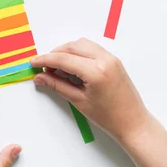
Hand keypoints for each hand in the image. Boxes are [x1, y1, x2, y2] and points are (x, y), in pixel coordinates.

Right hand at [30, 38, 149, 141]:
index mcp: (96, 71)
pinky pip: (91, 48)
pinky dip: (78, 52)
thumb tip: (40, 77)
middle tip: (44, 67)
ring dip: (67, 51)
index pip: (64, 58)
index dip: (45, 59)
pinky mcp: (114, 60)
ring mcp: (111, 58)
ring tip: (58, 67)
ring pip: (82, 44)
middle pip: (72, 47)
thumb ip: (57, 86)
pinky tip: (72, 65)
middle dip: (55, 54)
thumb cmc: (109, 117)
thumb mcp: (79, 101)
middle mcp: (104, 60)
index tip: (33, 62)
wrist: (133, 123)